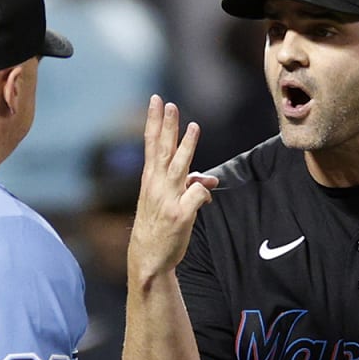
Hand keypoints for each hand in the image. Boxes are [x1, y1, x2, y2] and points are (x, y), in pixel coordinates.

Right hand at [127, 95, 217, 283]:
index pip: (151, 144)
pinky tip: (208, 195)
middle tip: (169, 104)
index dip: (154, 121)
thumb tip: (209, 181)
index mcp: (150, 180)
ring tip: (194, 127)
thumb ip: (188, 187)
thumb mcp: (168, 203)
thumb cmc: (158, 227)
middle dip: (166, 126)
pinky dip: (204, 193)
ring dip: (186, 146)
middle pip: (162, 150)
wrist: (149, 258)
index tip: (156, 100)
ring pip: (180, 168)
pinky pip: (197, 195)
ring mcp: (168, 200)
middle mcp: (156, 186)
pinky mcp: (180, 214)